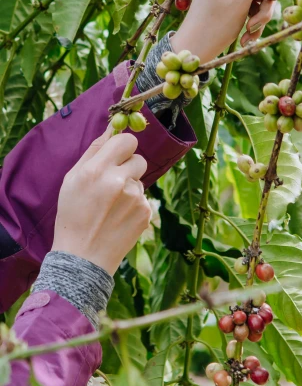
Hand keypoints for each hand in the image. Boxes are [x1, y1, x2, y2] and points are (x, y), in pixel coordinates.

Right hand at [52, 130, 149, 274]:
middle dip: (128, 165)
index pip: (126, 140)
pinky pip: (143, 197)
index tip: (118, 153)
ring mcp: (135, 198)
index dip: (123, 145)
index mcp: (96, 171)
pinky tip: (119, 217)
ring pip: (140, 179)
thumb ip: (93, 151)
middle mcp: (118, 182)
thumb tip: (111, 128)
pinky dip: (134, 204)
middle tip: (113, 182)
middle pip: (139, 157)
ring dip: (130, 186)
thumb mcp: (72, 180)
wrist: (82, 258)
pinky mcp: (145, 212)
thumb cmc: (72, 215)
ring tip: (111, 206)